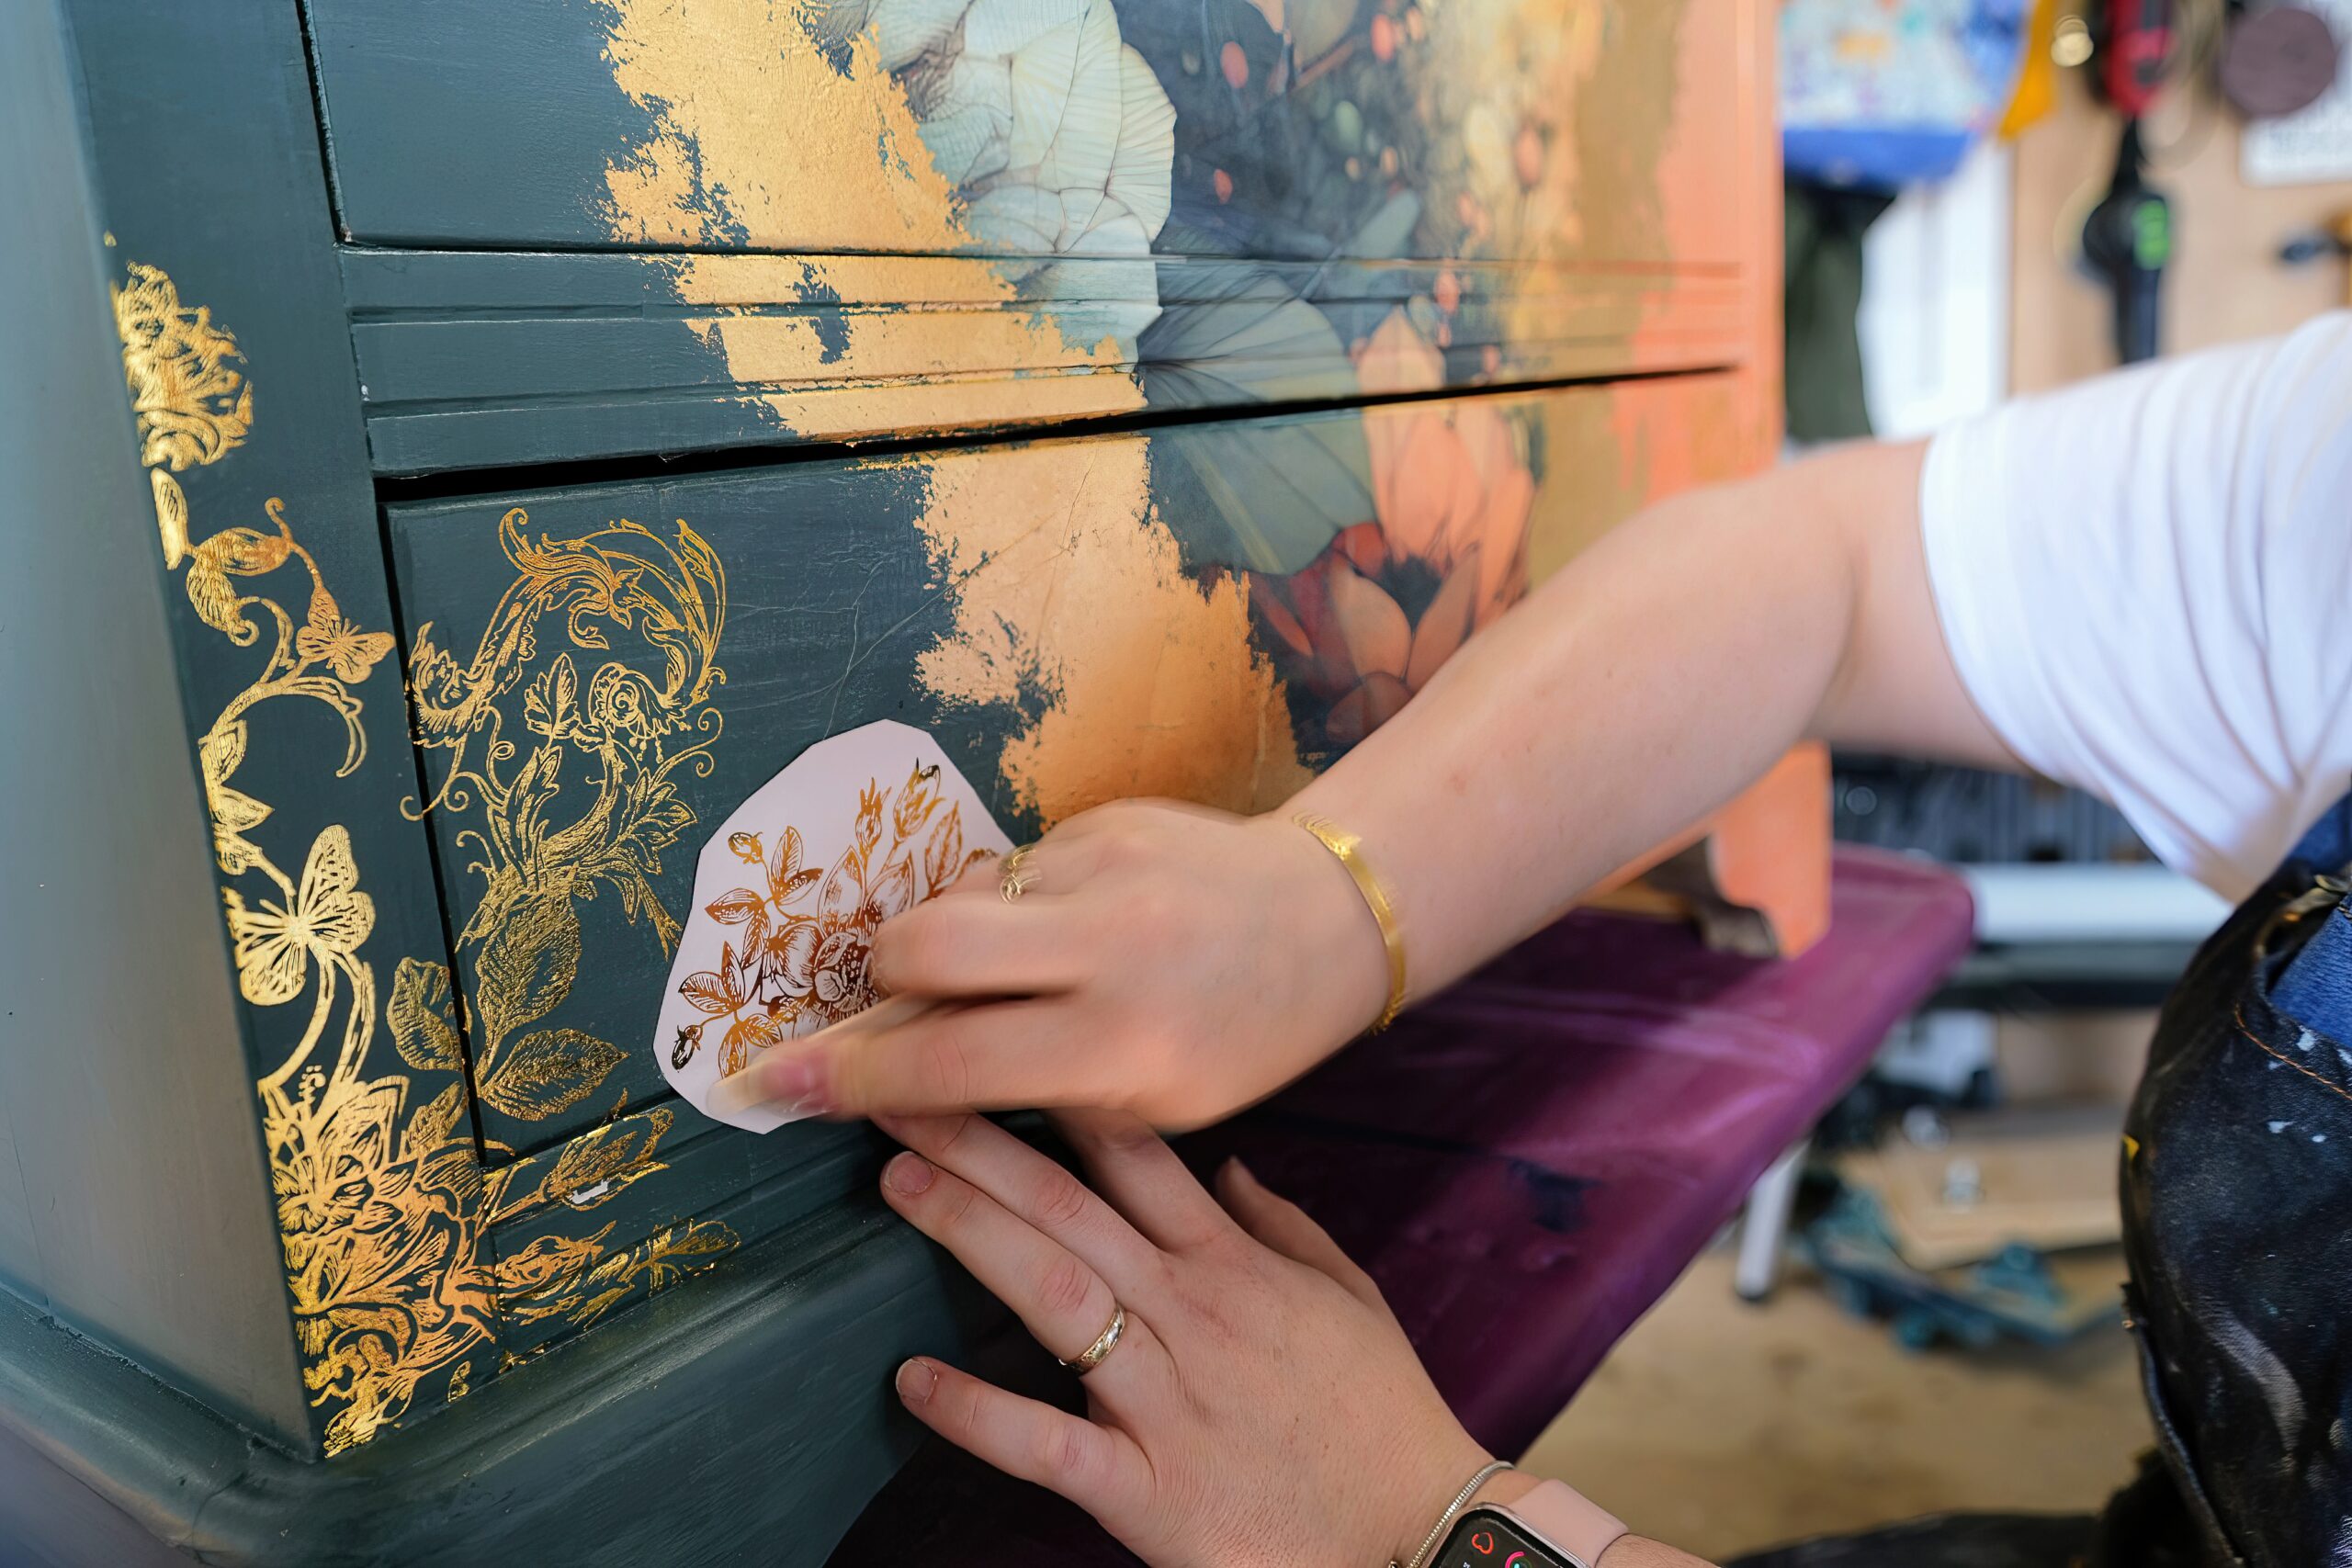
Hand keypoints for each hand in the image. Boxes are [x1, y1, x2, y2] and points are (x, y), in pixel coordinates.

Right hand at [740, 801, 1394, 1128]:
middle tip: (890, 1010)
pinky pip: (1005, 865)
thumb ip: (1032, 1088)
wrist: (1328, 914)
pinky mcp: (1101, 816)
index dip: (850, 1080)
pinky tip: (1053, 930)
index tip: (770, 1086)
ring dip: (946, 942)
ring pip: (958, 895)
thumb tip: (899, 1080)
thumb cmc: (1241, 1037)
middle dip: (881, 981)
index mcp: (1126, 1042)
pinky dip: (1004, 907)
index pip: (952, 1062)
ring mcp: (1104, 866)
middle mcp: (1109, 945)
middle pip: (925, 943)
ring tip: (999, 974)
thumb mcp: (1154, 1101)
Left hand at [877, 1109, 1498, 1566]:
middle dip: (982, 1146)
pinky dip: (978, 1412)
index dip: (1064, 1098)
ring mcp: (1165, 1401)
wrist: (1423, 1538)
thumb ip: (1282, 1226)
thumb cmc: (1384, 1418)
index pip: (1140, 1160)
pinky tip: (914, 1379)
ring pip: (1055, 1296)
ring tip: (901, 1182)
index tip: (996, 1051)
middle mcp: (1192, 1316)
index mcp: (1234, 1269)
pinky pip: (1048, 1444)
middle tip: (904, 1097)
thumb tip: (1225, 1167)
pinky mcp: (1146, 1490)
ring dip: (971, 1233)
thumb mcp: (1350, 1298)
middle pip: (1073, 1210)